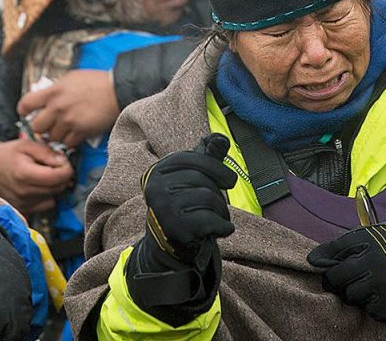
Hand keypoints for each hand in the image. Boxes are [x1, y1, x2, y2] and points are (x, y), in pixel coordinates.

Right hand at [0, 139, 73, 213]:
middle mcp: (23, 191)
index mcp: (24, 174)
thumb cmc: (7, 154)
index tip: (64, 161)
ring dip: (54, 185)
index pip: (57, 177)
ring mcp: (23, 202)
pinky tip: (40, 184)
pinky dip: (47, 194)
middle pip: (57, 187)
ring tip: (44, 173)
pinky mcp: (23, 208)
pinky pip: (46, 203)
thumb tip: (62, 161)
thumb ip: (46, 152)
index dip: (66, 168)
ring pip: (53, 196)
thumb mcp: (26, 144)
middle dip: (62, 175)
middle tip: (55, 164)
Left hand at [17, 70, 118, 146]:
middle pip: (37, 127)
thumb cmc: (96, 81)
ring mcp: (69, 121)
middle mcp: (58, 107)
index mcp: (53, 91)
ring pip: (52, 137)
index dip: (24, 111)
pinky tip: (75, 134)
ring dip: (56, 136)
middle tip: (48, 125)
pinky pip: (67, 143)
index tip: (28, 113)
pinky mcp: (81, 131)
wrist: (117, 90)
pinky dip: (70, 141)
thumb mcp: (71, 78)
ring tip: (65, 130)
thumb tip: (45, 96)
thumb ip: (56, 88)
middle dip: (42, 127)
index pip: (26, 104)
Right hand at [124, 134, 236, 326]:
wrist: (170, 246)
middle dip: (219, 192)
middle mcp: (155, 189)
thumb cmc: (185, 205)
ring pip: (209, 198)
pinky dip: (224, 226)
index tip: (230, 181)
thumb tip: (221, 138)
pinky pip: (211, 220)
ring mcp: (164, 210)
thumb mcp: (194, 177)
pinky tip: (223, 230)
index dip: (216, 167)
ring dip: (222, 211)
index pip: (193, 157)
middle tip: (222, 203)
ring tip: (217, 218)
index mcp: (157, 171)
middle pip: (203, 179)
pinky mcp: (176, 230)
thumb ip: (207, 156)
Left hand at [307, 225, 385, 333]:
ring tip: (368, 286)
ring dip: (354, 293)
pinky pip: (367, 309)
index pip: (331, 252)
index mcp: (366, 241)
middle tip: (342, 279)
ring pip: (348, 296)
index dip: (322, 259)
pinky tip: (382, 295)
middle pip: (334, 278)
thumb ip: (350, 242)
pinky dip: (371, 305)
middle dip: (334, 280)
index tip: (318, 263)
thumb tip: (316, 257)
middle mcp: (370, 263)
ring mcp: (378, 286)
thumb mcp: (379, 233)